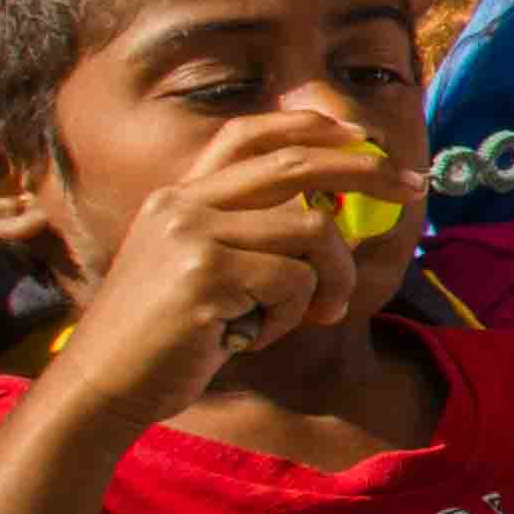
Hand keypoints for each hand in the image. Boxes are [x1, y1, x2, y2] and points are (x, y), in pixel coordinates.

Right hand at [48, 112, 396, 417]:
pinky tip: (253, 337)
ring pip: (312, 231)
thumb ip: (248, 235)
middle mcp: (183, 204)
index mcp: (178, 196)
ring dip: (331, 279)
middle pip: (296, 164)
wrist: (101, 387)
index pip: (248, 134)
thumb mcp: (197, 270)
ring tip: (311, 314)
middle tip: (412, 189)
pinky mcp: (206, 276)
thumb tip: (330, 213)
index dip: (310, 126)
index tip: (362, 138)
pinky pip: (294, 282)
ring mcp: (192, 236)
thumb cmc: (162, 340)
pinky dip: (291, 316)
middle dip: (366, 172)